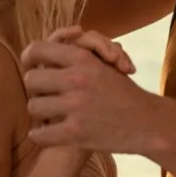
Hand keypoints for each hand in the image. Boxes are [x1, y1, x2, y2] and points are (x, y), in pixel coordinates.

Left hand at [21, 30, 149, 153]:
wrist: (145, 122)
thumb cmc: (123, 91)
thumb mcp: (104, 62)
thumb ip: (81, 50)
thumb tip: (57, 41)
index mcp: (82, 59)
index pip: (38, 50)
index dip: (29, 56)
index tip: (30, 64)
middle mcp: (76, 79)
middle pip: (31, 80)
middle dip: (35, 87)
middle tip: (44, 93)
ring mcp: (74, 107)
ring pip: (33, 106)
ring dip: (39, 111)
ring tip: (47, 114)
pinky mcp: (75, 133)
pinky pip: (41, 133)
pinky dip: (39, 135)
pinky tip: (44, 133)